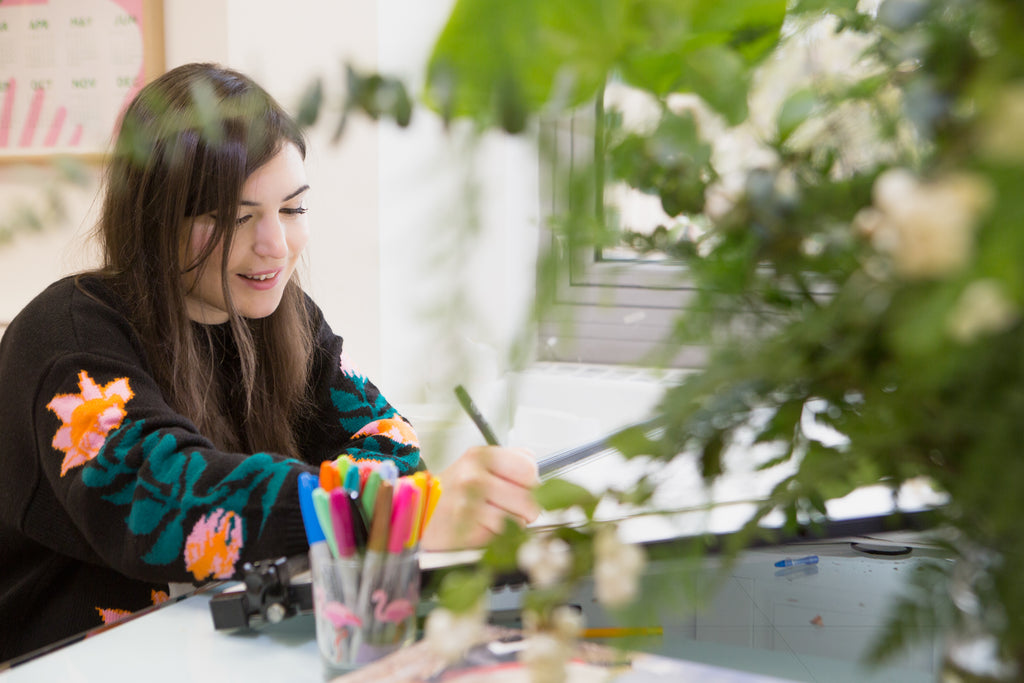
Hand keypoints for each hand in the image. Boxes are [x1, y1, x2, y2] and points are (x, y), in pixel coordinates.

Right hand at [420, 446, 539, 550]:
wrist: (418, 515)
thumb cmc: (454, 492)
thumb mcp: (478, 466)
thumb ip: (511, 463)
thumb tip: (538, 475)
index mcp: (480, 456)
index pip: (529, 468)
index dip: (531, 483)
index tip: (522, 488)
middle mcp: (472, 477)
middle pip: (528, 499)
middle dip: (525, 510)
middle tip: (509, 509)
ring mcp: (467, 504)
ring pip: (517, 521)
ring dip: (512, 527)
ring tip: (493, 520)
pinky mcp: (464, 530)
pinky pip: (500, 537)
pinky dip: (496, 538)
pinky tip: (481, 530)